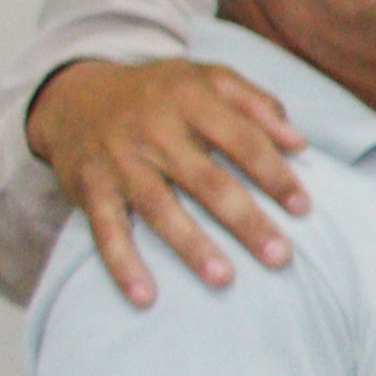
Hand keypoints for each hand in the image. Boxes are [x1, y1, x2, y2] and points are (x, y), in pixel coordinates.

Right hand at [30, 53, 310, 305]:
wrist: (74, 95)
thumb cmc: (159, 92)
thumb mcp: (208, 78)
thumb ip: (256, 103)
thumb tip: (298, 142)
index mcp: (189, 99)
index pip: (241, 139)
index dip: (273, 173)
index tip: (301, 208)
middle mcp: (153, 130)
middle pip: (205, 180)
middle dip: (244, 220)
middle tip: (279, 256)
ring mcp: (119, 161)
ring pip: (159, 207)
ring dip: (191, 245)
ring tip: (224, 278)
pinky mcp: (90, 188)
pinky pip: (106, 230)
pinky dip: (123, 264)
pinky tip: (144, 296)